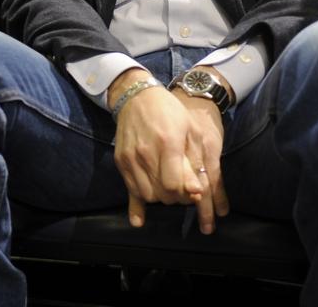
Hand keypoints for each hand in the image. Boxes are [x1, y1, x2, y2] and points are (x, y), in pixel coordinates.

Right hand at [111, 69, 226, 230]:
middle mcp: (145, 153)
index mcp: (167, 144)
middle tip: (183, 190)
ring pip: (147, 195)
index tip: (193, 192)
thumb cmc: (169, 112)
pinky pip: (130, 190)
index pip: (175, 187)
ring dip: (160, 198)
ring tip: (167, 188)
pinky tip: (139, 220)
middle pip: (162, 194)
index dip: (186, 195)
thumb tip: (196, 193)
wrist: (137, 97)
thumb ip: (194, 163)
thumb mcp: (190, 132)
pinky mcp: (121, 161)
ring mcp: (130, 158)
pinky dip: (138, 205)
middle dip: (176, 198)